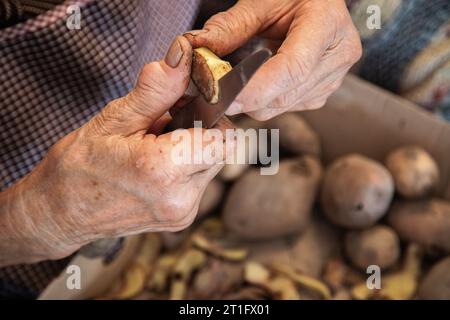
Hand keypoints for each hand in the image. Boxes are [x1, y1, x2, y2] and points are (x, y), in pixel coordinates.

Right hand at [0, 36, 232, 265]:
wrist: (61, 213)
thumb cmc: (79, 166)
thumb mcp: (113, 120)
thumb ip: (155, 91)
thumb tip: (182, 58)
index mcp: (163, 169)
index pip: (224, 138)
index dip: (211, 117)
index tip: (187, 109)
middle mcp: (180, 197)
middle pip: (221, 151)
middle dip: (200, 132)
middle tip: (164, 128)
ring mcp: (182, 212)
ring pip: (212, 167)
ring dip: (193, 151)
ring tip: (156, 150)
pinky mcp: (181, 218)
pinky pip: (199, 183)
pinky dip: (186, 170)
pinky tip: (157, 168)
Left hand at [185, 0, 361, 119]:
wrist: (315, 3)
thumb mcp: (260, 2)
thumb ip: (228, 27)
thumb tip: (193, 49)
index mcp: (327, 24)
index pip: (292, 68)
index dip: (255, 88)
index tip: (222, 95)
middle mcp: (337, 56)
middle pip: (284, 95)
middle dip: (244, 98)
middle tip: (213, 89)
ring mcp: (332, 79)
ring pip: (281, 107)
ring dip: (252, 100)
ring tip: (238, 78)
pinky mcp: (322, 93)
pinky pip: (286, 108)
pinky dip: (265, 100)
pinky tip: (259, 81)